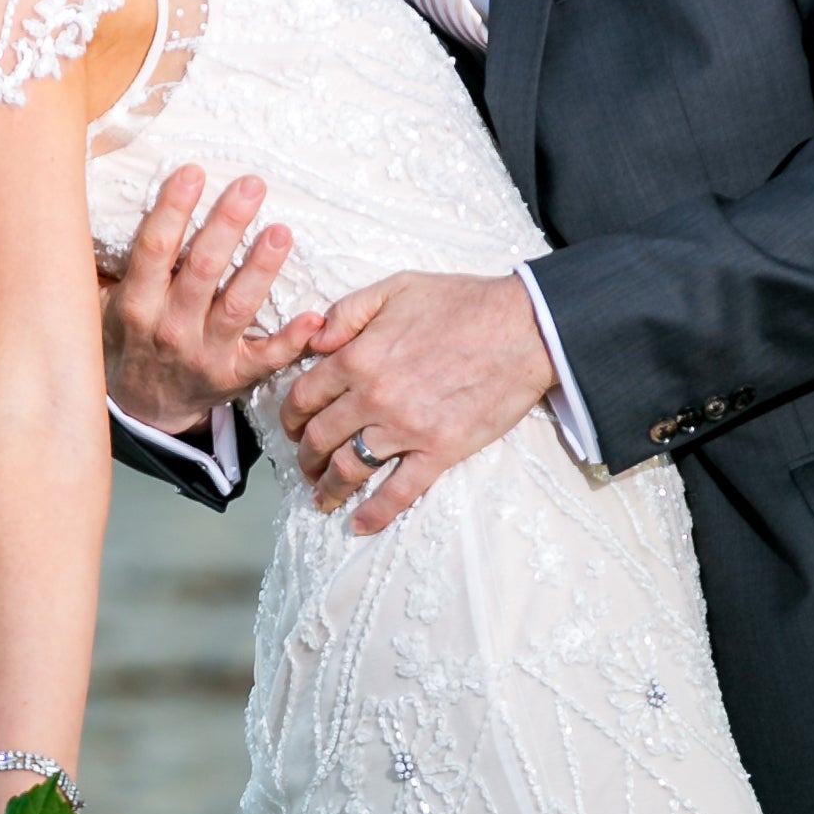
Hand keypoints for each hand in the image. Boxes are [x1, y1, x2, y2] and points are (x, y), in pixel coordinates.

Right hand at [102, 166, 323, 434]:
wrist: (145, 407)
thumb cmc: (134, 337)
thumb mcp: (107, 303)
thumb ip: (113, 263)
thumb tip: (105, 202)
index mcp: (137, 304)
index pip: (155, 250)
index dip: (173, 209)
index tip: (194, 172)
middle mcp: (170, 328)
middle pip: (202, 270)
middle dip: (227, 225)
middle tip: (252, 186)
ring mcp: (205, 354)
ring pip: (237, 307)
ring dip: (261, 268)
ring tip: (281, 232)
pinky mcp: (235, 375)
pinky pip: (267, 358)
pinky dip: (292, 340)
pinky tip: (314, 316)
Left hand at [279, 271, 553, 533]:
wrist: (523, 329)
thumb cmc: (463, 303)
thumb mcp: (395, 287)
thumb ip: (346, 311)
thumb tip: (314, 341)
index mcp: (358, 357)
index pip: (304, 396)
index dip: (291, 416)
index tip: (292, 426)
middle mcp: (373, 397)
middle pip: (319, 438)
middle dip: (305, 455)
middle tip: (305, 463)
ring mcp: (405, 428)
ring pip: (348, 469)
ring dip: (328, 487)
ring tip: (322, 497)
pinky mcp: (439, 451)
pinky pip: (398, 492)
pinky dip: (374, 513)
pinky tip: (359, 525)